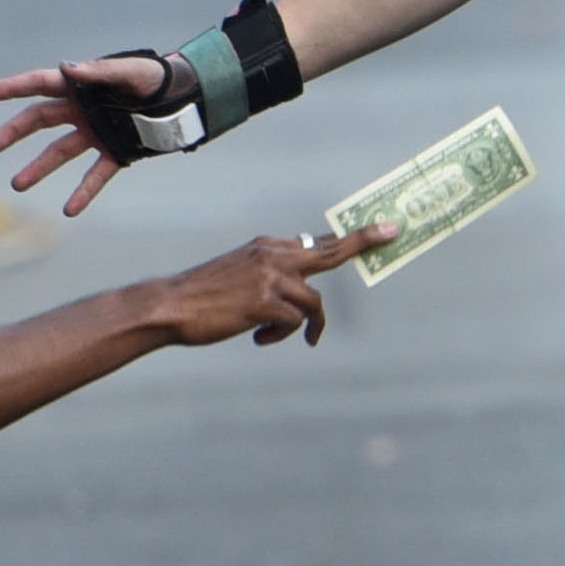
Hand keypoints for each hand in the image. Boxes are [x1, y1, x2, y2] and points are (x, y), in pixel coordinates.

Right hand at [0, 51, 173, 216]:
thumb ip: (99, 71)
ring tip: (17, 184)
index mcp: (80, 86)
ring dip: (38, 168)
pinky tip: (69, 210)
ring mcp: (95, 133)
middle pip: (39, 120)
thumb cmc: (155, 78)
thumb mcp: (130, 70)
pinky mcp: (114, 153)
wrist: (183, 98)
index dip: (12, 87)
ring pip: (59, 152)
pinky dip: (83, 192)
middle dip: (15, 132)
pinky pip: (94, 175)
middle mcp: (81, 110)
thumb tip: (68, 68)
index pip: (39, 84)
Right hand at [142, 228, 396, 350]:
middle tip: (394, 232)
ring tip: (268, 335)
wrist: (170, 306)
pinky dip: (280, 335)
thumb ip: (272, 271)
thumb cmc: (203, 295)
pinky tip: (258, 338)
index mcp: (268, 246)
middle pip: (331, 251)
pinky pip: (294, 323)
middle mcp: (273, 255)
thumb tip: (301, 282)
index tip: (383, 227)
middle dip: (365, 241)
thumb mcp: (240, 271)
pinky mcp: (265, 302)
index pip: (318, 240)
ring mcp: (271, 277)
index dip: (352, 237)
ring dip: (304, 325)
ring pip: (313, 303)